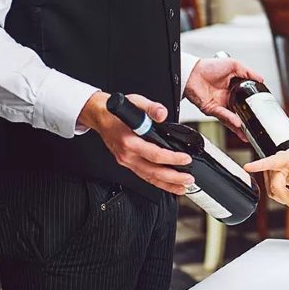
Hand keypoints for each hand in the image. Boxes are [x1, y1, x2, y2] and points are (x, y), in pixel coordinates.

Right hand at [78, 91, 193, 194]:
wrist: (100, 116)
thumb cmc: (116, 111)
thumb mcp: (136, 102)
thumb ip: (151, 108)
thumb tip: (162, 114)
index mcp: (129, 141)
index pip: (154, 155)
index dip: (172, 159)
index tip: (186, 159)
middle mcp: (127, 155)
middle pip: (153, 172)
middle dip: (173, 178)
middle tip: (188, 179)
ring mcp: (126, 161)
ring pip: (148, 177)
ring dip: (167, 184)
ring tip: (182, 187)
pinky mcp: (127, 163)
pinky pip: (143, 176)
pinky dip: (157, 182)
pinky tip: (167, 184)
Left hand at [184, 56, 262, 140]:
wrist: (192, 72)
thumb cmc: (209, 66)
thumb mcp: (234, 65)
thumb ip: (248, 72)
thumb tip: (261, 79)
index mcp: (233, 87)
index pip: (246, 98)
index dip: (253, 104)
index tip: (262, 110)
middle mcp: (227, 98)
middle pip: (240, 111)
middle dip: (248, 120)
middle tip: (257, 126)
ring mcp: (220, 104)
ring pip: (232, 117)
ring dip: (240, 126)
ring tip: (248, 131)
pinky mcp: (212, 109)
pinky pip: (223, 115)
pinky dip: (231, 119)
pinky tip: (238, 122)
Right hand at [244, 149, 288, 211]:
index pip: (272, 161)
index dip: (259, 165)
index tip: (248, 167)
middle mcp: (281, 163)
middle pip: (274, 184)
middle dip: (288, 198)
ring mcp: (277, 171)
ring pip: (273, 191)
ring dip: (288, 201)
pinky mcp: (276, 179)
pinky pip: (275, 193)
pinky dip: (286, 200)